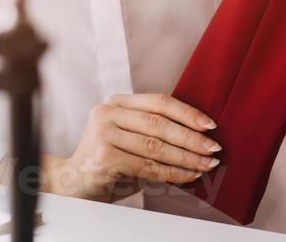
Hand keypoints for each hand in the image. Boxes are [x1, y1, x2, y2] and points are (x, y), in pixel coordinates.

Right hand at [41, 93, 221, 201]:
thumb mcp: (128, 139)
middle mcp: (108, 112)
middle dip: (192, 137)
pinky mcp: (105, 156)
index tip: (210, 124)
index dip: (187, 112)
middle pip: (159, 124)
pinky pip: (147, 166)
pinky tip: (187, 176)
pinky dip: (171, 173)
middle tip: (214, 148)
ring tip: (206, 164)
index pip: (159, 102)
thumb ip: (153, 133)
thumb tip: (199, 137)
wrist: (70, 184)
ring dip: (186, 157)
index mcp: (116, 102)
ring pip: (156, 146)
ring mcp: (104, 133)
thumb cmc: (107, 162)